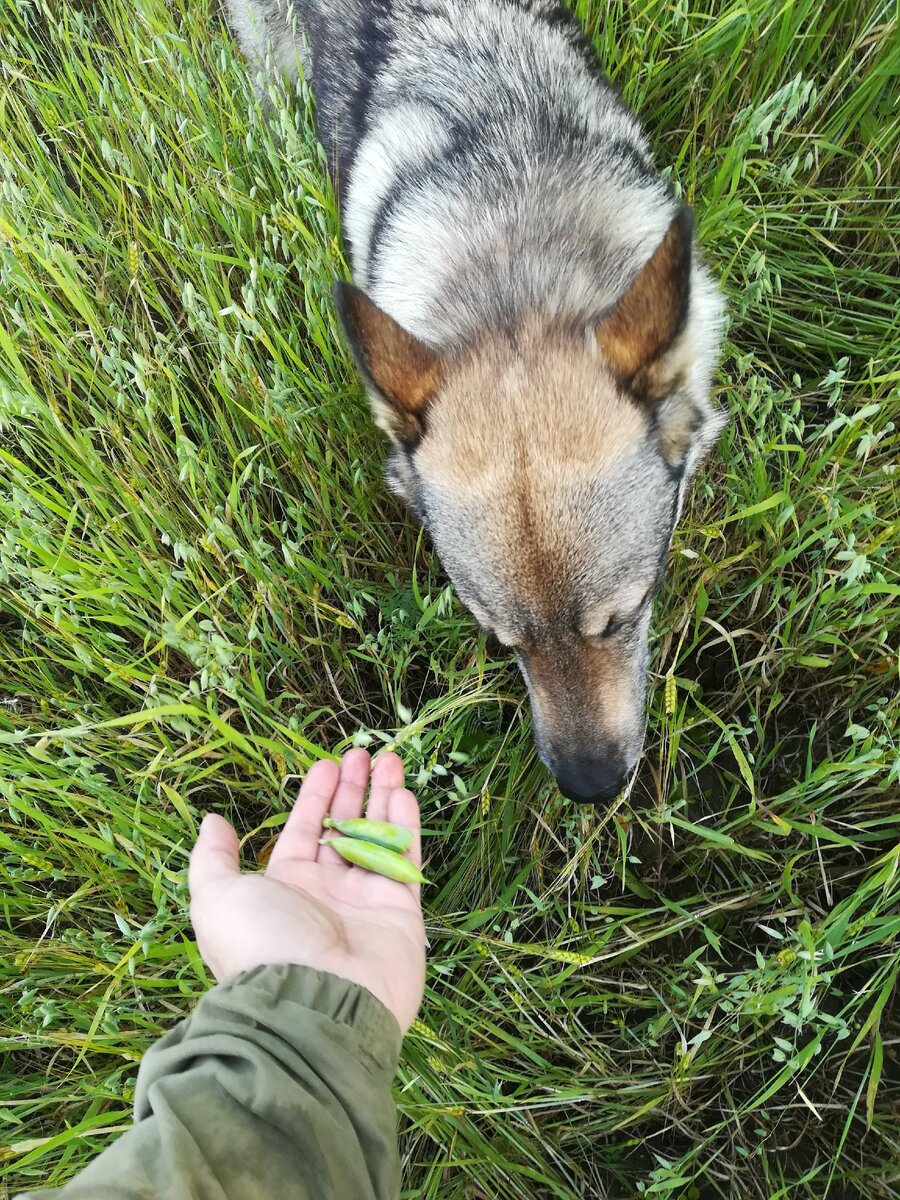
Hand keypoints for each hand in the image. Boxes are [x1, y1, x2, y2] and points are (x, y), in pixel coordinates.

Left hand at [189, 750, 425, 1032]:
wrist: (313, 1003)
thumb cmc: (261, 944)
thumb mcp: (217, 897)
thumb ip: (214, 858)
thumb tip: (212, 822)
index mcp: (286, 888)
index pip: (304, 831)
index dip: (315, 797)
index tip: (327, 764)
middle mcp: (327, 893)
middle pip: (343, 829)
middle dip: (352, 790)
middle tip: (363, 753)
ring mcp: (366, 902)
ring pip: (377, 837)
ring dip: (383, 797)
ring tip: (390, 759)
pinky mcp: (400, 912)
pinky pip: (404, 860)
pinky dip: (405, 826)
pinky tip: (403, 792)